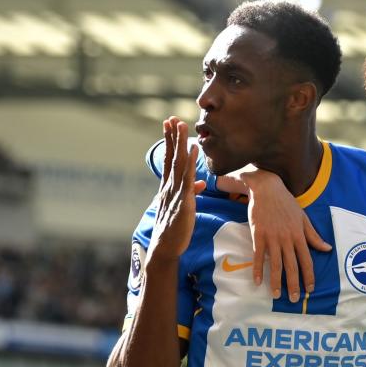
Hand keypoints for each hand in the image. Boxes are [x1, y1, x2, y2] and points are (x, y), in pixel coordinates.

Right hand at [148, 117, 205, 262]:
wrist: (165, 248)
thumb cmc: (174, 229)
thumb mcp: (183, 207)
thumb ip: (191, 192)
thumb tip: (199, 183)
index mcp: (168, 188)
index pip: (168, 160)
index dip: (169, 142)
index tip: (168, 125)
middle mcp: (169, 187)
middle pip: (171, 158)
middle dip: (171, 137)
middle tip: (171, 118)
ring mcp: (174, 193)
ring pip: (177, 164)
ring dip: (179, 143)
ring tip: (181, 125)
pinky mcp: (182, 201)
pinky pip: (186, 178)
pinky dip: (190, 163)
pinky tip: (193, 149)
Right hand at [239, 168, 331, 300]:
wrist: (267, 188)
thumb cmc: (286, 203)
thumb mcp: (303, 218)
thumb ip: (313, 235)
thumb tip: (327, 248)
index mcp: (299, 235)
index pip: (307, 260)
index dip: (309, 276)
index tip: (310, 289)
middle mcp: (287, 239)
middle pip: (292, 265)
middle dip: (294, 284)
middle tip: (295, 299)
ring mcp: (272, 238)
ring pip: (275, 264)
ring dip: (276, 281)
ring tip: (276, 295)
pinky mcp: (259, 235)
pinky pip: (258, 256)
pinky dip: (258, 269)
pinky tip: (258, 281)